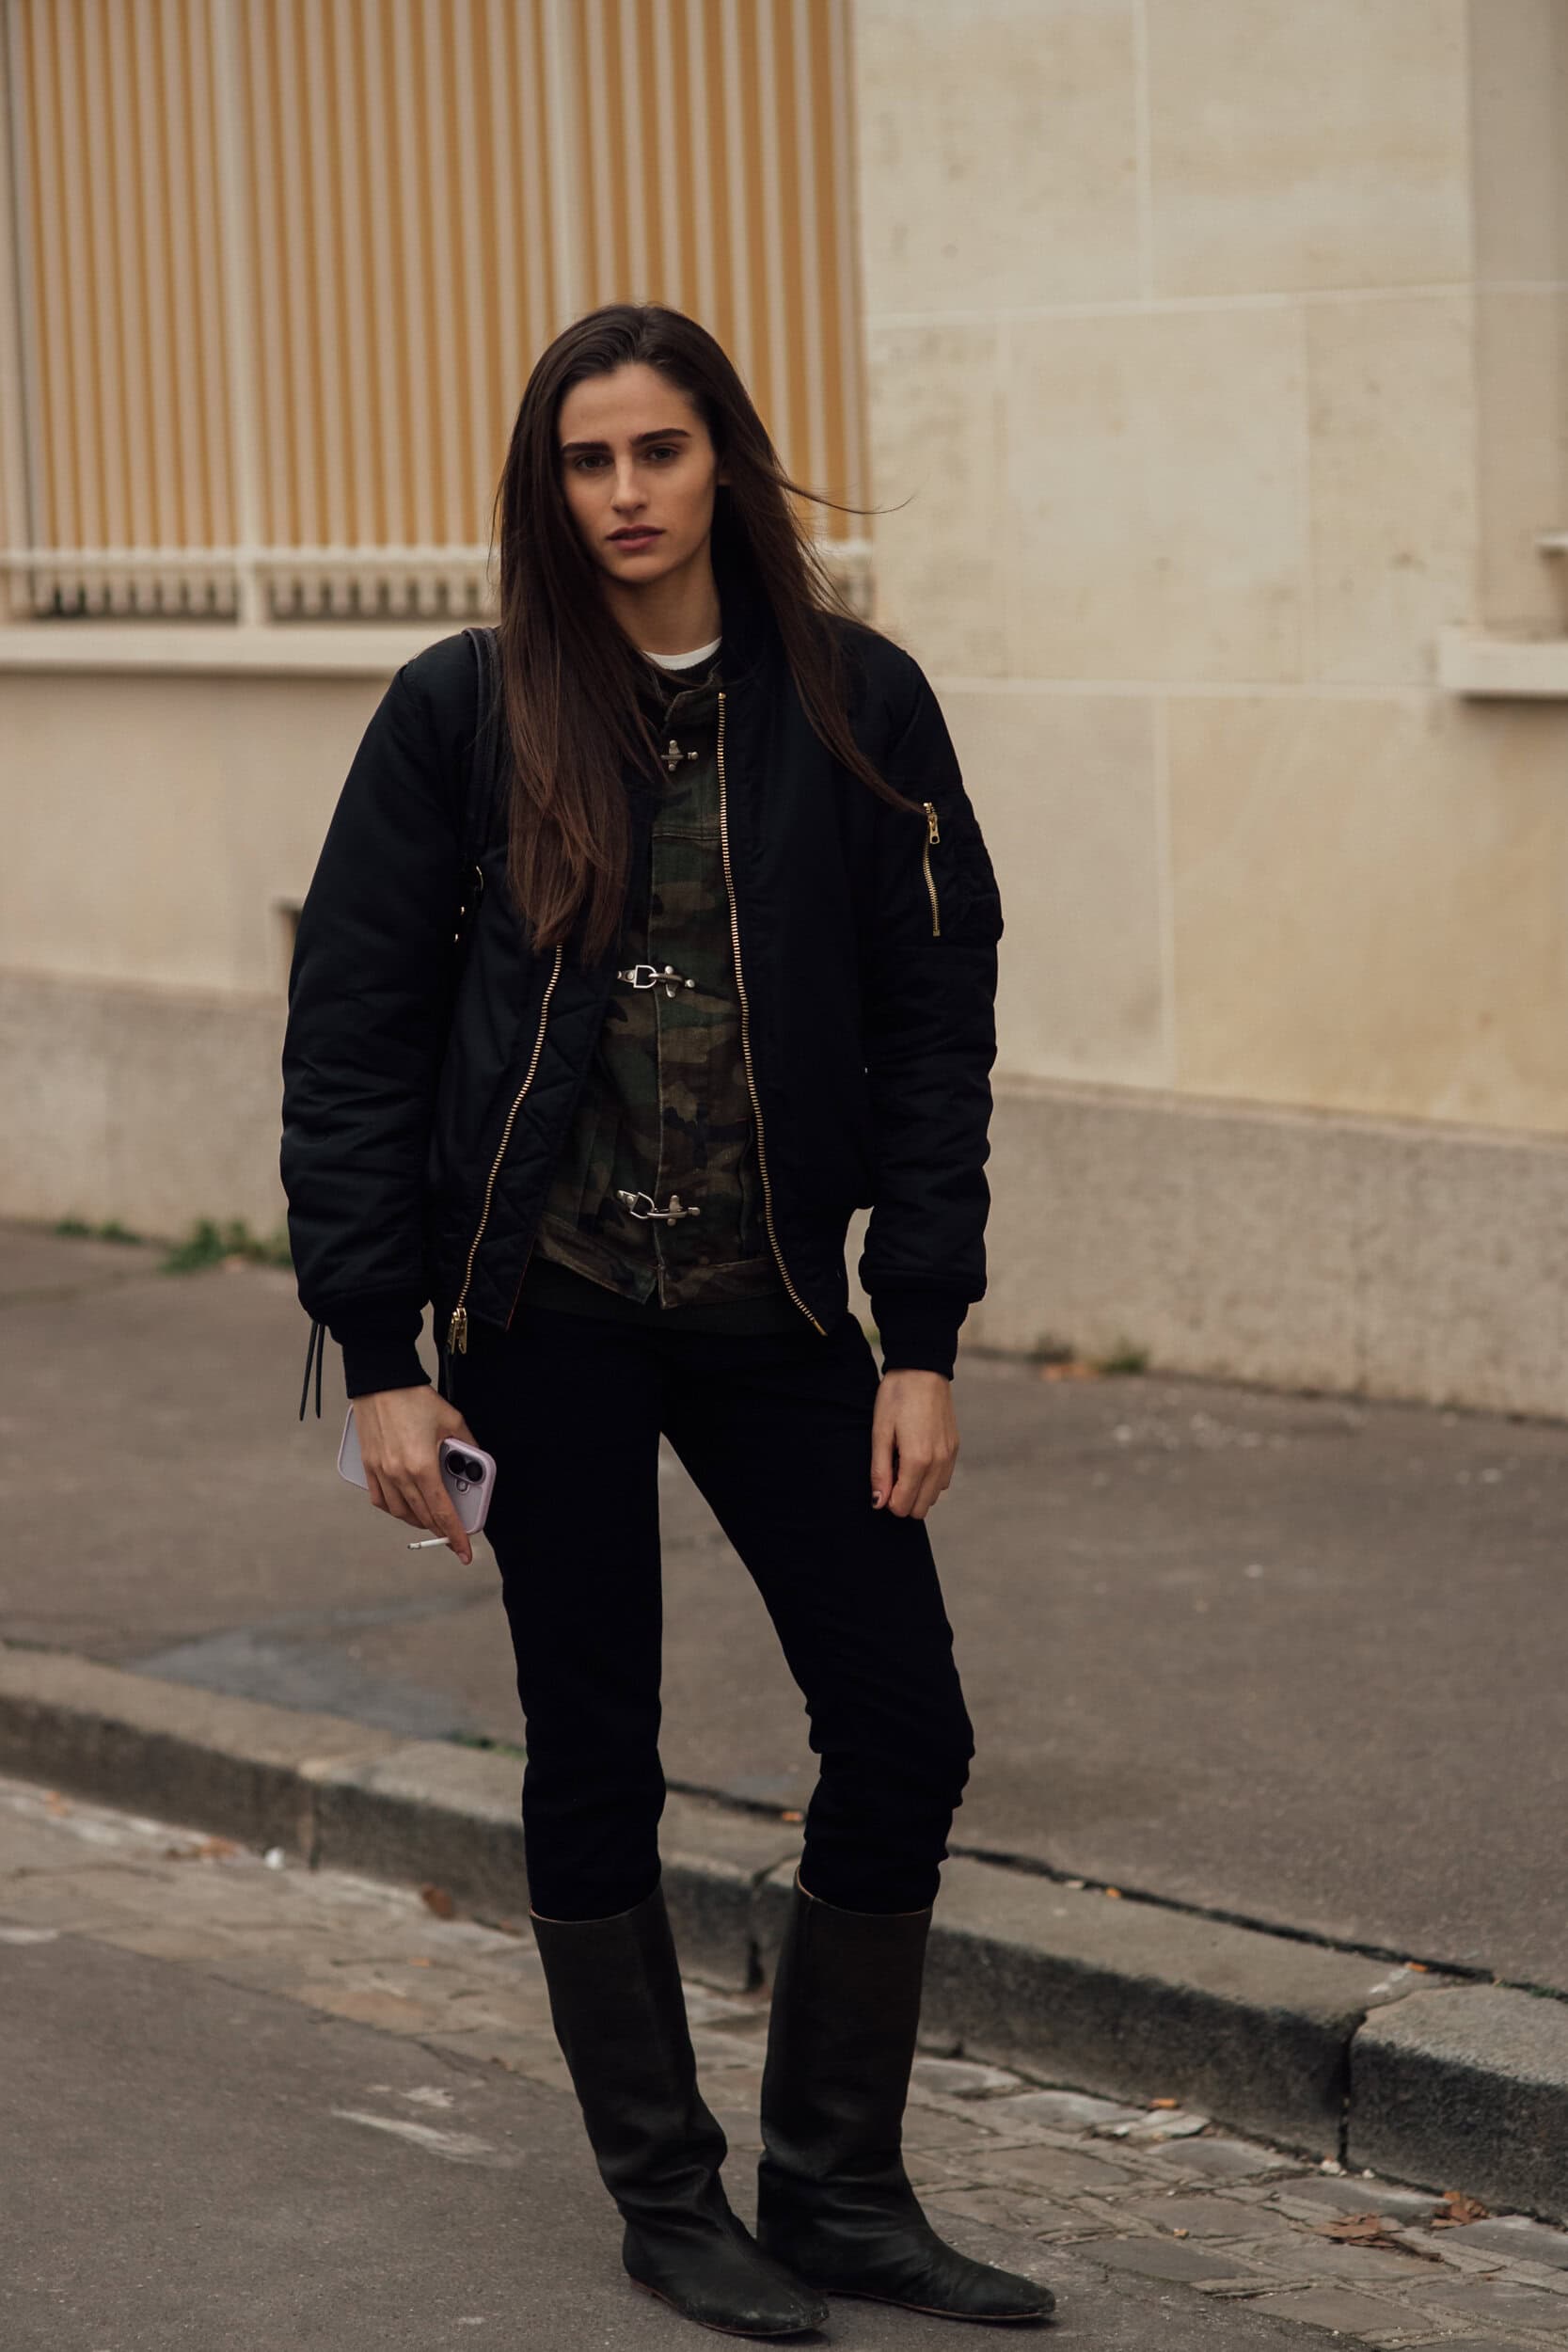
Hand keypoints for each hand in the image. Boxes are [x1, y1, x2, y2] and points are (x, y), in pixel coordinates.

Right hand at [352, 1385, 479, 1565]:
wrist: (381, 1382)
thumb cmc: (415, 1398)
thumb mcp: (452, 1420)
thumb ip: (467, 1445)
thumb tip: (475, 1463)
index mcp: (422, 1466)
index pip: (442, 1512)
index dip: (455, 1535)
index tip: (464, 1551)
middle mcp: (398, 1474)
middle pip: (422, 1516)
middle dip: (440, 1530)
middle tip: (452, 1537)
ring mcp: (380, 1471)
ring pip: (400, 1512)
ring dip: (418, 1520)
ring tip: (432, 1519)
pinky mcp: (368, 1466)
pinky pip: (381, 1500)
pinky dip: (395, 1509)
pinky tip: (405, 1506)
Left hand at [870, 1369, 957, 1518]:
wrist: (922, 1369)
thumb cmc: (896, 1398)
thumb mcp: (880, 1433)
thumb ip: (880, 1471)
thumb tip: (878, 1502)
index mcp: (918, 1460)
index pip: (903, 1506)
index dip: (887, 1500)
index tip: (881, 1480)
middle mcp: (939, 1462)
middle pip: (920, 1507)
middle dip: (902, 1499)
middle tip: (890, 1473)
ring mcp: (950, 1456)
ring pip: (934, 1496)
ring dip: (917, 1489)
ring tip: (902, 1463)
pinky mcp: (955, 1448)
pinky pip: (944, 1480)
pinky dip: (929, 1479)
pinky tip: (916, 1458)